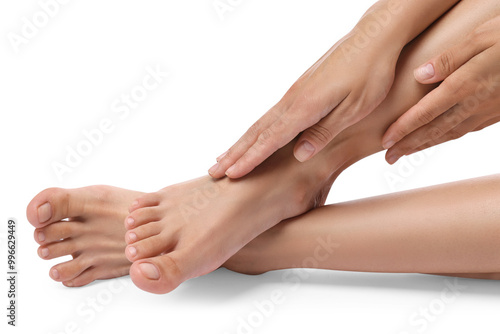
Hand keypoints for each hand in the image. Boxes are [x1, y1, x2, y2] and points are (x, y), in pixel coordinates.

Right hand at [208, 28, 400, 178]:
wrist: (373, 37)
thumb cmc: (371, 72)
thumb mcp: (356, 107)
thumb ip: (325, 131)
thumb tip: (299, 155)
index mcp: (306, 106)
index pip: (271, 139)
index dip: (251, 159)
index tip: (231, 174)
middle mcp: (293, 100)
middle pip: (257, 131)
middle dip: (235, 153)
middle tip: (213, 171)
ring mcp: (295, 93)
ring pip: (261, 123)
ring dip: (241, 143)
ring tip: (223, 158)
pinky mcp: (301, 90)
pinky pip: (272, 116)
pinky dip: (257, 131)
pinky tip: (254, 137)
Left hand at [382, 16, 499, 163]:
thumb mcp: (482, 37)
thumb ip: (449, 58)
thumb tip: (419, 76)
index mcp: (465, 85)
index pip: (425, 113)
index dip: (403, 130)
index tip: (386, 141)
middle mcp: (474, 104)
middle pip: (434, 131)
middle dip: (408, 146)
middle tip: (389, 157)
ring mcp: (487, 111)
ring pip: (450, 134)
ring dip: (425, 145)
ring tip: (406, 152)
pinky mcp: (497, 113)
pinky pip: (467, 130)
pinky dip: (447, 138)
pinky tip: (439, 139)